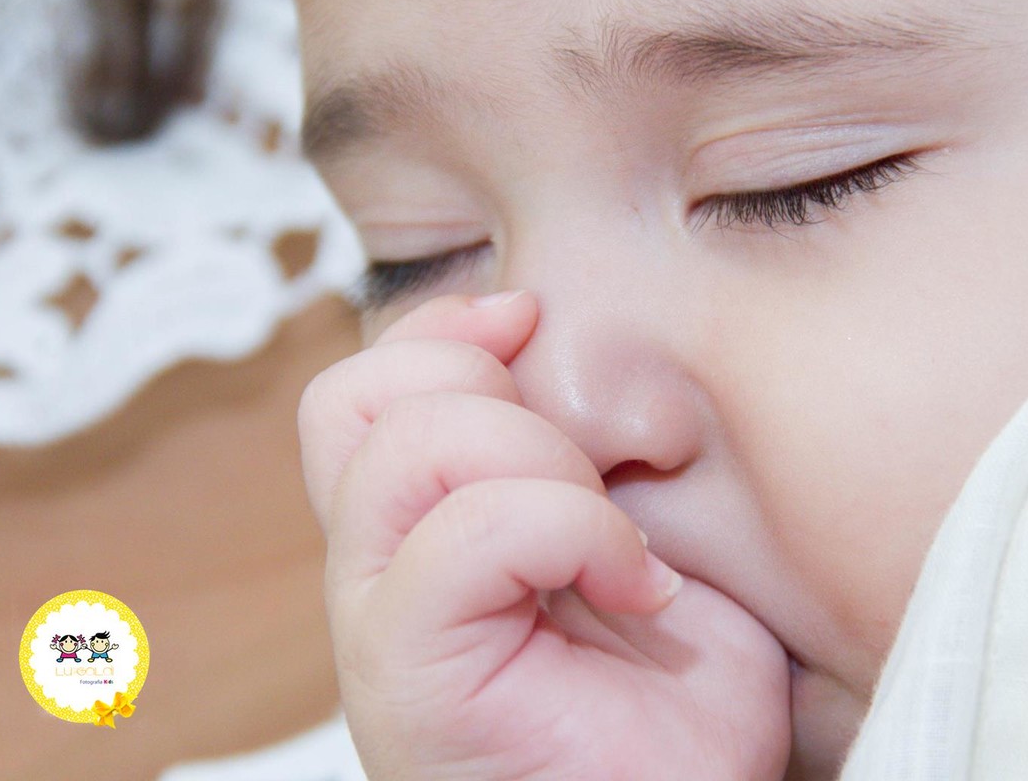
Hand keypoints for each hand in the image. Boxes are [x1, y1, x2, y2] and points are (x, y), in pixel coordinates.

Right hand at [299, 291, 791, 779]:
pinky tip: (639, 593)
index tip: (532, 323)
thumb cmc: (672, 704)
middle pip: (355, 396)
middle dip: (493, 390)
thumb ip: (572, 452)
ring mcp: (379, 625)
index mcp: (417, 532)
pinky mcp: (405, 678)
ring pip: (406, 449)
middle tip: (588, 473)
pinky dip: (572, 533)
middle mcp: (377, 571)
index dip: (441, 330)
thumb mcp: (633, 537)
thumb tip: (540, 341)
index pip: (363, 389)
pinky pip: (465, 538)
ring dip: (540, 465)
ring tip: (614, 546)